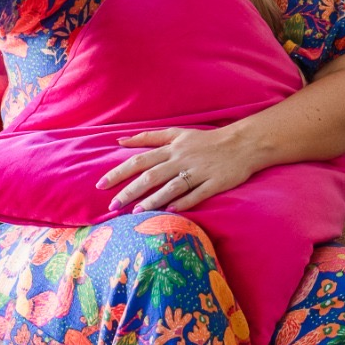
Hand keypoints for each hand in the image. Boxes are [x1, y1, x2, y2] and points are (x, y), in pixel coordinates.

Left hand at [98, 125, 257, 212]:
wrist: (242, 144)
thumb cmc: (206, 140)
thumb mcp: (176, 133)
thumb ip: (148, 137)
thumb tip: (120, 141)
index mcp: (171, 148)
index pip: (139, 160)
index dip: (119, 172)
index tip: (101, 185)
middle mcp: (181, 159)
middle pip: (151, 175)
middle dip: (130, 191)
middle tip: (112, 205)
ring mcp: (198, 172)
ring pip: (171, 187)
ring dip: (153, 200)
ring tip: (136, 212)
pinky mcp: (214, 183)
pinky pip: (197, 194)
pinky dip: (183, 202)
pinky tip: (170, 212)